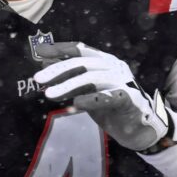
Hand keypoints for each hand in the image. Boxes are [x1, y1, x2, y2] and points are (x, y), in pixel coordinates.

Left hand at [33, 42, 173, 152]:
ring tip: (50, 94)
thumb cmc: (110, 105)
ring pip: (91, 78)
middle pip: (82, 63)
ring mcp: (122, 80)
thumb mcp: (86, 89)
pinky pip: (108, 96)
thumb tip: (44, 64)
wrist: (138, 127)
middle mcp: (113, 66)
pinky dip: (90, 100)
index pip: (80, 49)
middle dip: (58, 70)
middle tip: (38, 79)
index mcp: (104, 60)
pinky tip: (76, 104)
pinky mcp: (129, 99)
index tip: (39, 52)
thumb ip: (69, 76)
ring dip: (68, 86)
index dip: (60, 49)